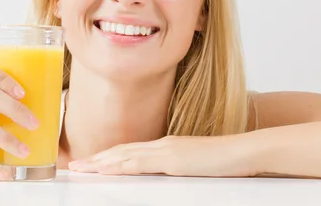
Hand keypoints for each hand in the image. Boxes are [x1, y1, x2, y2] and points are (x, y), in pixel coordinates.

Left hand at [68, 135, 260, 176]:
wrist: (245, 151)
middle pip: (121, 151)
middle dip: (96, 159)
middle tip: (74, 165)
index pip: (130, 151)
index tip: (90, 162)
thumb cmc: (225, 160)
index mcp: (166, 146)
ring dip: (100, 161)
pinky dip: (120, 165)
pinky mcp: (174, 159)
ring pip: (125, 155)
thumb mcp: (195, 165)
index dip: (107, 156)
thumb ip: (178, 167)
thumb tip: (165, 175)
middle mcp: (162, 145)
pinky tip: (107, 168)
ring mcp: (167, 150)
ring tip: (81, 167)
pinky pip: (141, 163)